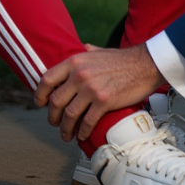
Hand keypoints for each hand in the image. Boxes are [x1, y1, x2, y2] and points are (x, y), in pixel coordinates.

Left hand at [35, 43, 163, 142]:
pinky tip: (82, 135)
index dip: (40, 94)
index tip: (40, 103)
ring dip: (65, 129)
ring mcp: (92, 89)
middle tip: (54, 123)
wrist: (144, 65)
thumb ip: (85, 52)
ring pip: (69, 115)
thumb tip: (77, 49)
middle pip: (56, 101)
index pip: (48, 79)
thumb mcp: (98, 50)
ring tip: (66, 135)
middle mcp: (80, 74)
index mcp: (75, 61)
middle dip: (52, 117)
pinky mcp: (104, 101)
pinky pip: (87, 121)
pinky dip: (83, 132)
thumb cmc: (122, 59)